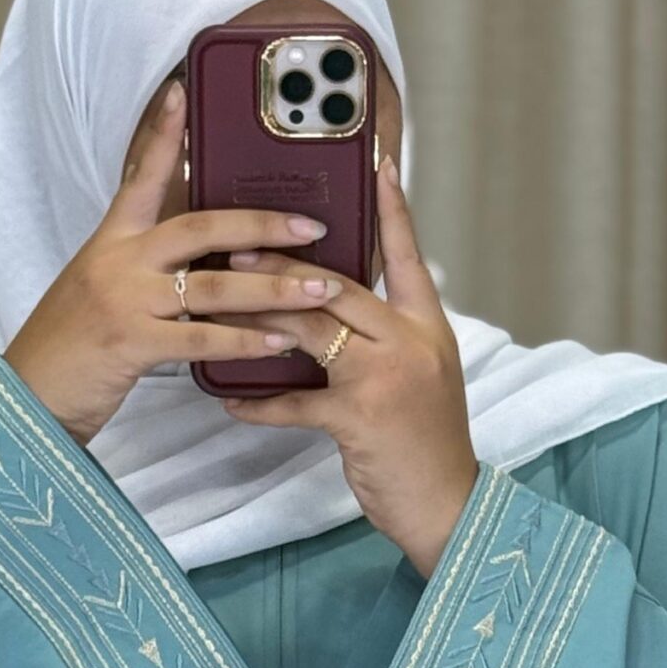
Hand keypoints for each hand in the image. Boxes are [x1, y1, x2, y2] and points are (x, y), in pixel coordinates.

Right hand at [2, 80, 345, 443]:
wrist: (29, 395)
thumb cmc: (71, 346)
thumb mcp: (98, 288)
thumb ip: (142, 266)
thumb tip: (201, 256)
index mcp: (110, 241)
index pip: (141, 178)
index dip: (163, 136)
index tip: (182, 93)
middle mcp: (118, 261)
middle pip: (201, 227)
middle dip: (262, 225)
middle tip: (312, 226)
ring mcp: (125, 300)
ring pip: (214, 285)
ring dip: (274, 287)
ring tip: (320, 288)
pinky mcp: (132, 343)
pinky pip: (202, 338)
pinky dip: (247, 339)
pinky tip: (280, 341)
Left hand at [219, 153, 476, 576]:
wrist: (447, 505)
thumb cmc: (427, 443)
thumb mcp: (423, 376)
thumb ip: (388, 338)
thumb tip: (336, 307)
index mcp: (428, 327)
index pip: (409, 255)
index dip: (392, 208)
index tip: (376, 161)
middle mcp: (410, 343)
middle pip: (340, 286)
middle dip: (285, 265)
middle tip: (237, 246)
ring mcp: (386, 379)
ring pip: (312, 330)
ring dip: (260, 317)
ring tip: (219, 306)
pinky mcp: (359, 418)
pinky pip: (296, 402)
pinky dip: (260, 402)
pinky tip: (231, 400)